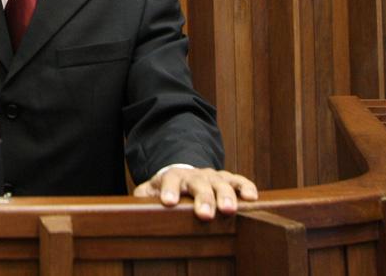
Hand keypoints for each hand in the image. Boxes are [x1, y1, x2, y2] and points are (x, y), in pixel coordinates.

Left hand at [133, 167, 257, 220]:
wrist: (185, 172)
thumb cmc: (167, 188)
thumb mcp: (150, 190)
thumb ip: (143, 196)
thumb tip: (133, 207)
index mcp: (173, 176)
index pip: (170, 180)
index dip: (169, 190)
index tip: (168, 202)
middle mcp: (195, 174)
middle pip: (199, 184)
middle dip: (203, 199)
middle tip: (204, 214)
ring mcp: (213, 176)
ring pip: (221, 183)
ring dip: (226, 196)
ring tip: (229, 210)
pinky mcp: (228, 180)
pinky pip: (239, 181)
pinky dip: (246, 187)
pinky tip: (252, 198)